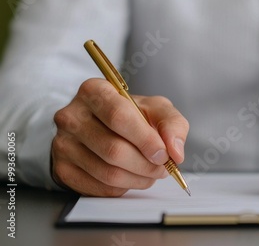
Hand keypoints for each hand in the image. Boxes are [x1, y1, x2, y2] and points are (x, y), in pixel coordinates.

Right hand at [51, 78, 188, 196]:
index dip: (145, 140)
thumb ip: (172, 124)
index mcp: (94, 91)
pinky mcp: (62, 169)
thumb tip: (175, 152)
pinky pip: (99, 188)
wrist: (103, 127)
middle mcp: (72, 116)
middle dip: (146, 164)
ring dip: (138, 179)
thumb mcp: (156, 109)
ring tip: (151, 173)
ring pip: (107, 173)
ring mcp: (63, 144)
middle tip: (162, 168)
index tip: (163, 154)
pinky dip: (124, 188)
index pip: (118, 117)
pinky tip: (132, 178)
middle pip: (113, 149)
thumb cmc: (132, 115)